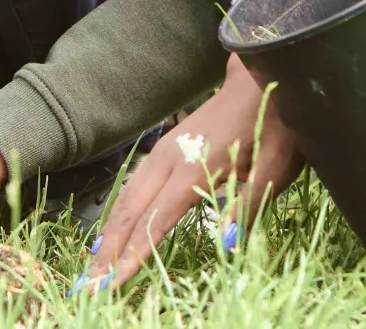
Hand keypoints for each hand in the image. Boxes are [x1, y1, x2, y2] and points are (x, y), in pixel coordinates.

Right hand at [81, 56, 300, 290]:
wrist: (258, 78)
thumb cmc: (273, 124)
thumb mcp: (276, 167)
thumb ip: (250, 206)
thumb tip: (227, 243)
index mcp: (195, 166)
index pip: (157, 219)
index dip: (134, 254)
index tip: (113, 283)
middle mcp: (170, 159)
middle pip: (131, 210)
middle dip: (109, 251)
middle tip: (90, 287)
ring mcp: (164, 151)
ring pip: (127, 196)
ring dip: (108, 233)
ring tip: (95, 267)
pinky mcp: (165, 149)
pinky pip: (134, 185)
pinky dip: (118, 213)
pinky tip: (113, 231)